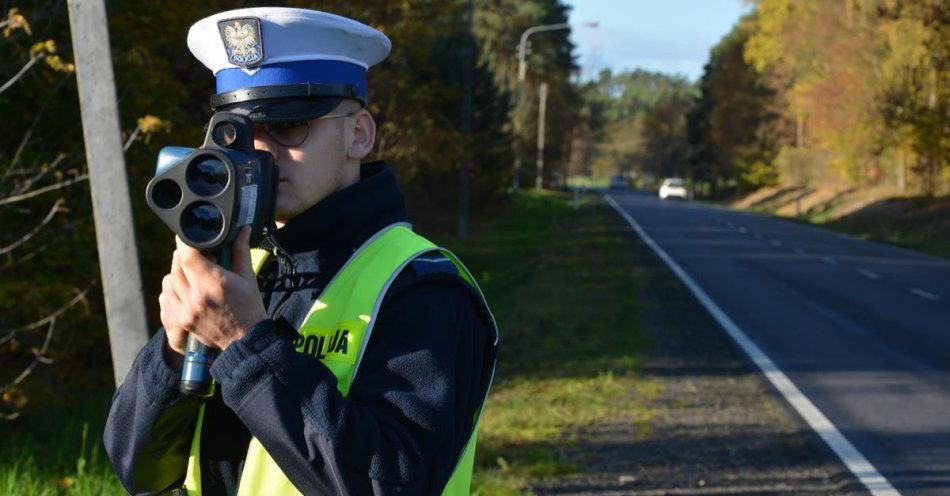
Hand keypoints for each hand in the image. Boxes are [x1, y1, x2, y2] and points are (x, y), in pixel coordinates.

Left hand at [158, 226, 266, 351]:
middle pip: (176, 265)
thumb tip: (242, 229)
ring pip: (169, 280)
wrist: (246, 340)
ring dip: (177, 271)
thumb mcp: (248, 278)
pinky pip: (167, 297)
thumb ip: (240, 251)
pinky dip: (172, 289)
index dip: (184, 242)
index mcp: (214, 283)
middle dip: (184, 255)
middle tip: (196, 254)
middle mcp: (197, 296)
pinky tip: (186, 288)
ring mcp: (186, 310)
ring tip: (193, 272)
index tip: (188, 237)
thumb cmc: (250, 308)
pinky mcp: (181, 320)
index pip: (187, 255)